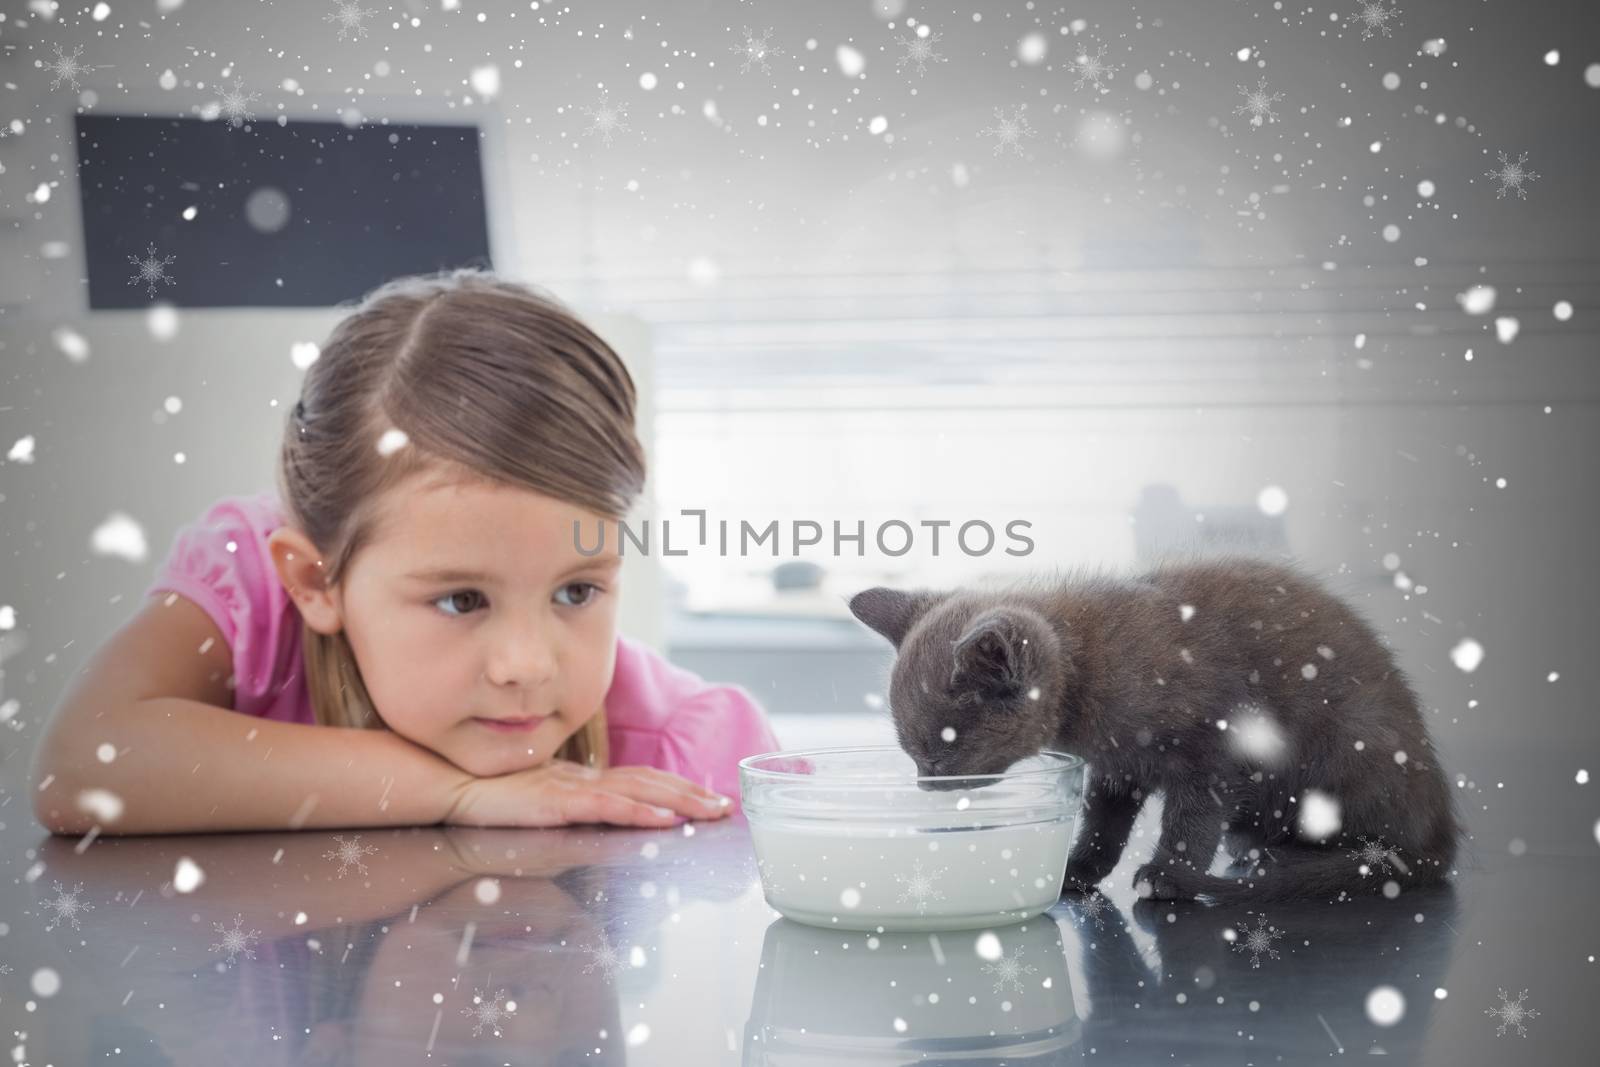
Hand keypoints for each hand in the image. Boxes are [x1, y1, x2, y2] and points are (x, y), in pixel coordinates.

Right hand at [444, 758, 734, 828]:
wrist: (452, 785)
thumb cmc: (489, 795)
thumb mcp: (538, 802)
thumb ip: (567, 807)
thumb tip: (594, 817)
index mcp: (582, 779)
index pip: (639, 779)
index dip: (676, 786)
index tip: (708, 797)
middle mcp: (584, 778)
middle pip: (649, 781)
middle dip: (692, 792)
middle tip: (726, 805)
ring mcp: (572, 788)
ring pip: (638, 791)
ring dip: (679, 800)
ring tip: (711, 810)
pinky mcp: (557, 802)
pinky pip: (606, 807)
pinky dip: (639, 812)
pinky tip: (663, 819)